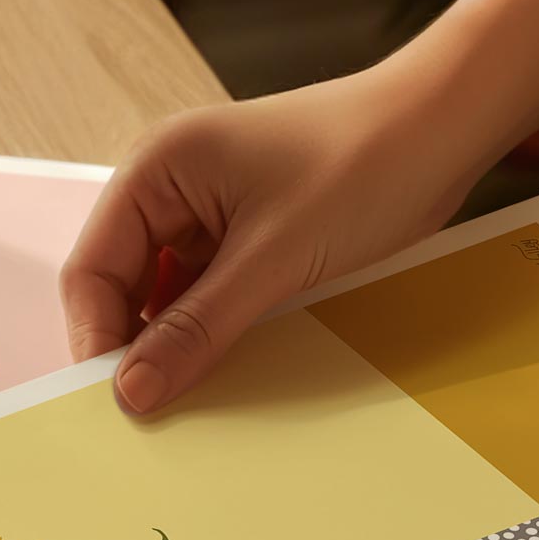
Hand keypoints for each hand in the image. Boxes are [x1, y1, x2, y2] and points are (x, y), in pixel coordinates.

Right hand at [59, 56, 491, 414]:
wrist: (446, 127)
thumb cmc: (364, 162)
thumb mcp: (272, 259)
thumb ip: (196, 329)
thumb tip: (132, 392)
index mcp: (155, 169)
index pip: (91, 271)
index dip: (97, 340)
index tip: (117, 402)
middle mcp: (170, 187)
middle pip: (120, 289)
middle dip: (134, 348)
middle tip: (154, 412)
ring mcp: (207, 213)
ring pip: (164, 301)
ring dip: (176, 346)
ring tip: (195, 394)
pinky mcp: (243, 237)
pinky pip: (206, 298)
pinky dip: (211, 334)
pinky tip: (228, 368)